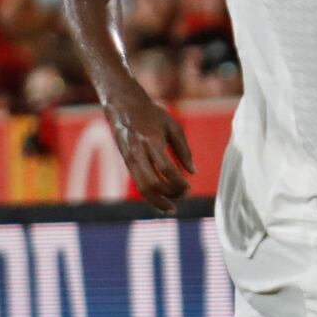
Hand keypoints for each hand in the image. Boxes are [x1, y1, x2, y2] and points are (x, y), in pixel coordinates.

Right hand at [105, 81, 193, 213]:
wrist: (123, 107)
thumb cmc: (152, 115)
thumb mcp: (173, 126)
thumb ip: (184, 150)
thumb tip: (193, 173)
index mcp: (152, 141)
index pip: (166, 169)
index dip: (178, 183)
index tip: (189, 189)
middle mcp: (139, 152)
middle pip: (152, 183)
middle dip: (169, 194)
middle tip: (183, 196)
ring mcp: (130, 159)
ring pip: (142, 188)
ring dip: (157, 202)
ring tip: (171, 209)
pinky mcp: (127, 163)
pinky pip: (138, 184)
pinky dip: (150, 196)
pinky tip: (161, 201)